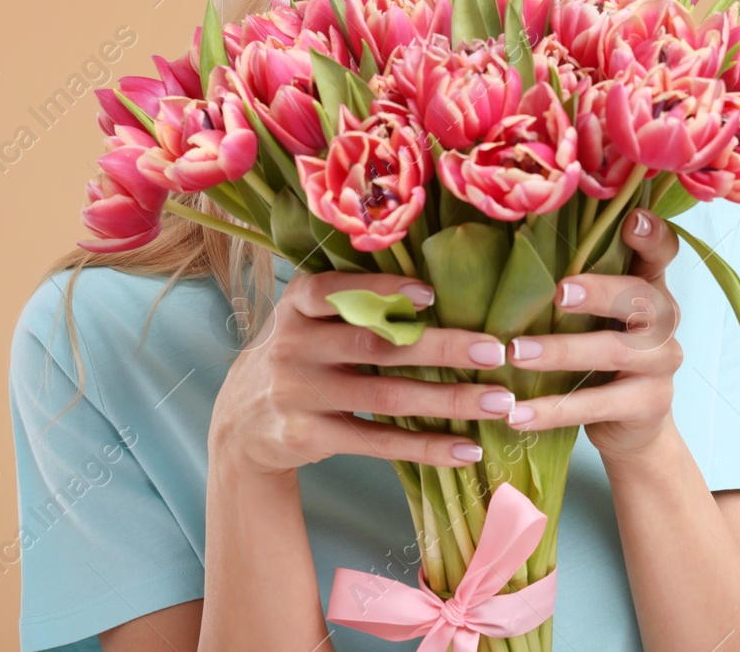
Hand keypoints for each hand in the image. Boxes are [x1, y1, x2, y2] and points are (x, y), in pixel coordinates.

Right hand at [210, 271, 518, 478]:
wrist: (240, 424)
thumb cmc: (297, 357)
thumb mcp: (306, 320)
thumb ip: (352, 303)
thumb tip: (435, 291)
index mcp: (298, 304)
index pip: (339, 290)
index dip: (384, 291)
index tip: (433, 295)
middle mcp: (294, 345)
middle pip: (377, 344)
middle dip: (441, 348)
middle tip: (495, 351)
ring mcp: (300, 393)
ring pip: (386, 397)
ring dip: (448, 401)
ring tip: (499, 403)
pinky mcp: (310, 436)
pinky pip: (378, 442)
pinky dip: (426, 447)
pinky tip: (466, 449)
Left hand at [503, 207, 682, 461]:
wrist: (630, 425)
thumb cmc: (598, 354)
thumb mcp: (592, 315)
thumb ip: (573, 283)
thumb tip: (507, 248)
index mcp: (649, 285)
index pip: (663, 251)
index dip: (653, 234)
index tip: (631, 220)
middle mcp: (664, 319)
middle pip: (641, 298)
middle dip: (600, 292)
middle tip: (558, 294)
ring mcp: (662, 362)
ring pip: (615, 352)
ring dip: (561, 352)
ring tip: (516, 355)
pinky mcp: (650, 403)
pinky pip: (599, 403)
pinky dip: (555, 409)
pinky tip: (518, 414)